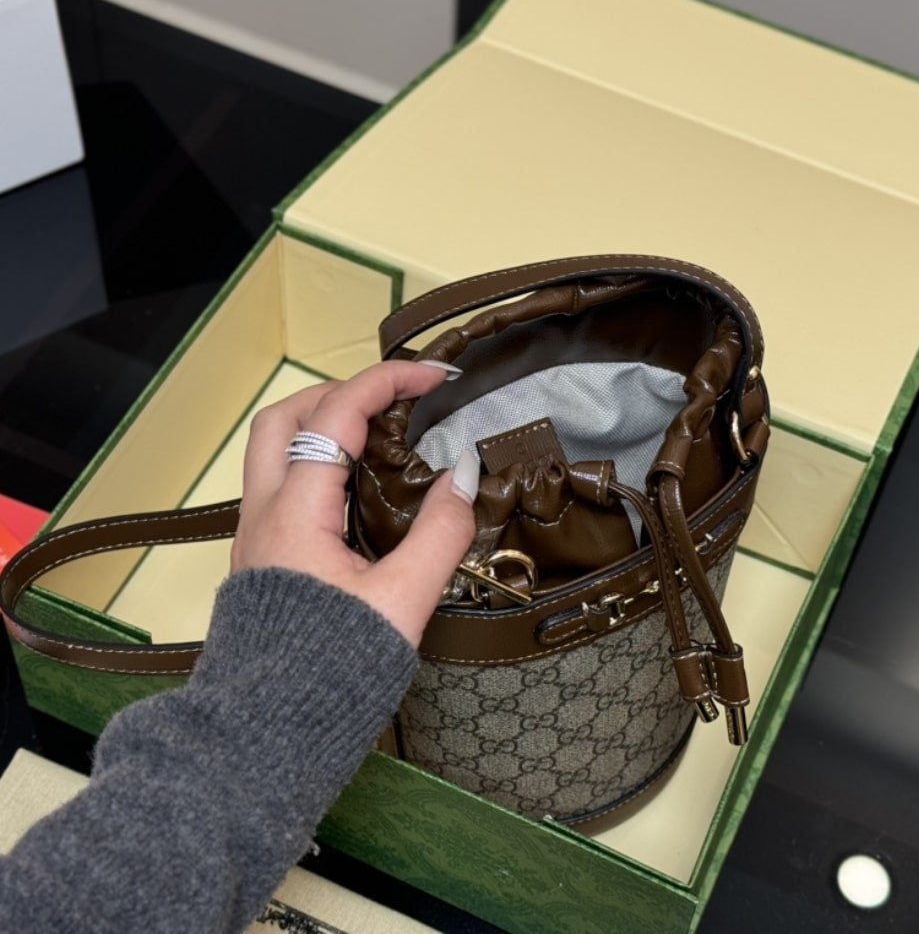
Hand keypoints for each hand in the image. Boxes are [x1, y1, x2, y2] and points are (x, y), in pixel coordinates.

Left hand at [230, 360, 477, 646]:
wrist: (263, 737)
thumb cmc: (329, 674)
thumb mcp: (400, 603)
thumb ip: (439, 534)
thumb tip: (465, 476)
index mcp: (296, 513)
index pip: (337, 415)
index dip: (387, 382)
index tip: (433, 377)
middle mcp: (265, 513)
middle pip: (286, 416)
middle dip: (342, 392)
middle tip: (395, 399)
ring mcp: (256, 534)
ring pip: (275, 448)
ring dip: (324, 423)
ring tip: (378, 432)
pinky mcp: (262, 557)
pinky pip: (282, 483)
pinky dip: (319, 459)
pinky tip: (357, 485)